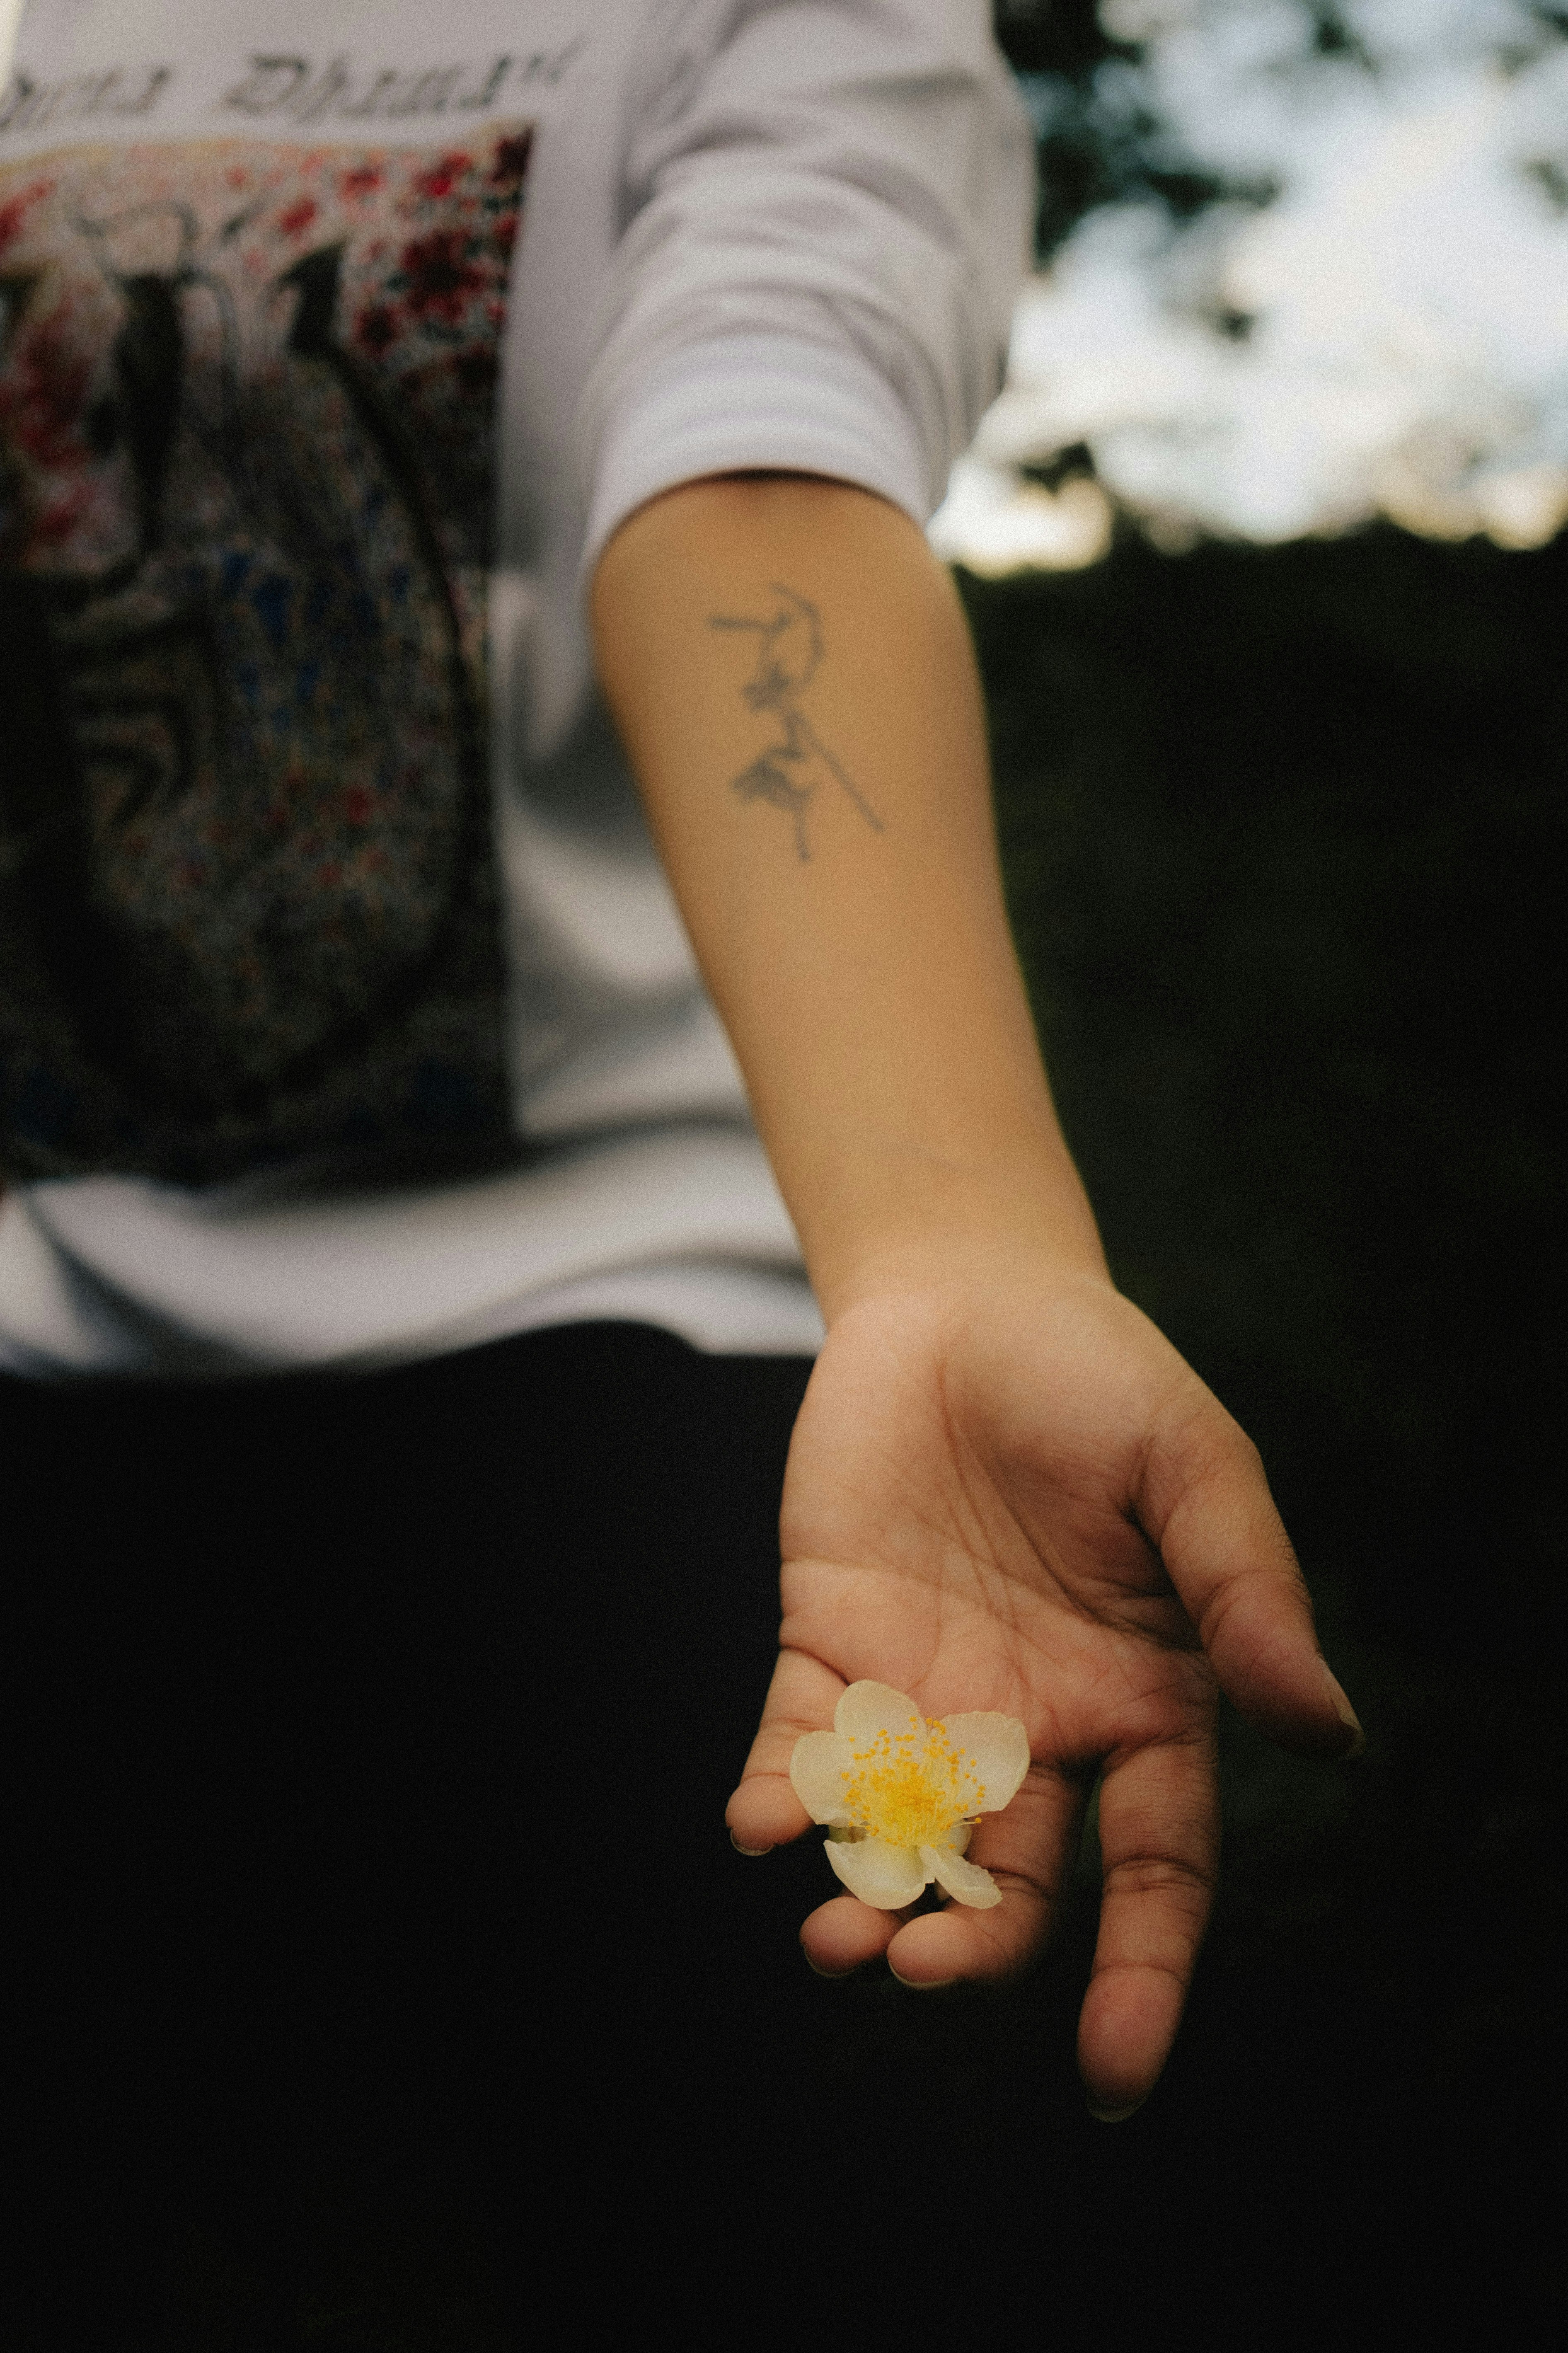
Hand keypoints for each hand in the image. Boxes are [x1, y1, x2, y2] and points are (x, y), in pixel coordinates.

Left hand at [726, 1257, 1361, 2117]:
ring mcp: (927, 1697)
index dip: (1142, 1979)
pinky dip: (776, 1796)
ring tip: (830, 1944)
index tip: (1111, 2079)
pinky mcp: (831, 1645)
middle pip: (1012, 1886)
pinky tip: (756, 1821)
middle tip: (917, 1980)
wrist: (964, 1299)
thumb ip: (1249, 1595)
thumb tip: (1330, 1733)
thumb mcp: (1194, 1467)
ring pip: (897, 1843)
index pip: (1156, 1872)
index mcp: (1143, 1706)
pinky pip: (799, 1750)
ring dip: (863, 1905)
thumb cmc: (1100, 1378)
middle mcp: (1036, 1728)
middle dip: (970, 1956)